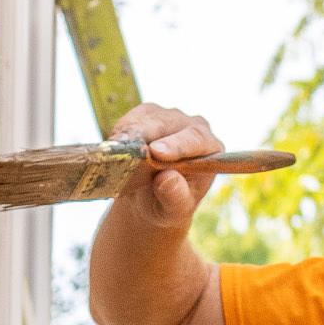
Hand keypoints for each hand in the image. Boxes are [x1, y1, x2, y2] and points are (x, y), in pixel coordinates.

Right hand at [109, 104, 224, 228]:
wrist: (151, 198)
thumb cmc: (168, 205)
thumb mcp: (173, 210)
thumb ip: (175, 197)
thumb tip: (167, 179)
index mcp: (209, 149)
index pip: (195, 140)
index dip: (176, 145)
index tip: (156, 153)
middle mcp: (193, 127)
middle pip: (167, 125)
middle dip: (144, 135)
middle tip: (124, 147)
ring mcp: (169, 118)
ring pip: (146, 119)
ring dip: (128, 134)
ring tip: (114, 150)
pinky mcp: (147, 114)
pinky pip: (130, 119)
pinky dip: (120, 133)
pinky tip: (114, 148)